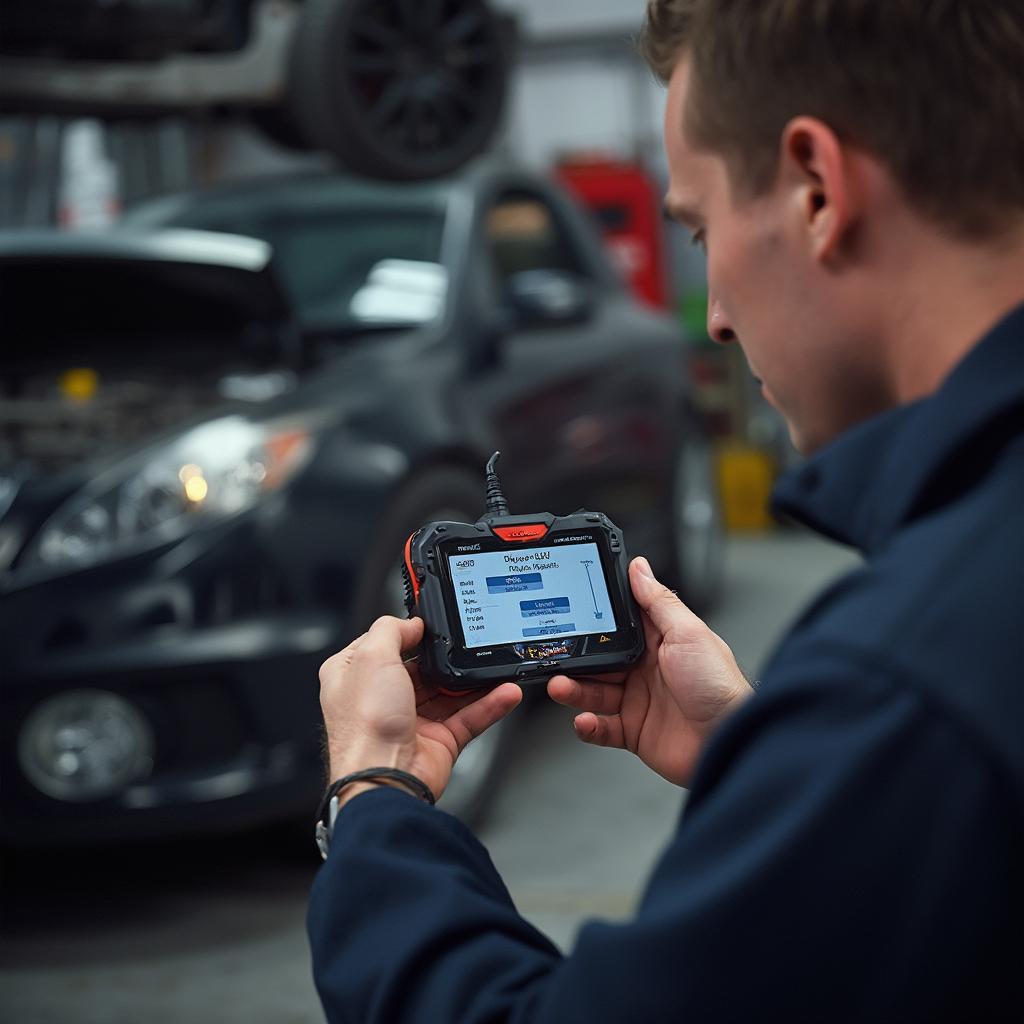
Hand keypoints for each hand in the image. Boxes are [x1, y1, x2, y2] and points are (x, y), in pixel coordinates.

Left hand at [318, 615, 521, 805]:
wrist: (384, 780)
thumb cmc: (366, 726)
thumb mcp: (370, 657)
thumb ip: (391, 630)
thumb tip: (412, 624)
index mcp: (355, 676)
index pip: (384, 644)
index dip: (407, 633)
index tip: (431, 624)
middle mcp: (381, 698)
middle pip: (422, 668)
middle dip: (448, 658)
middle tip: (471, 643)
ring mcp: (411, 721)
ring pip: (450, 692)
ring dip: (475, 681)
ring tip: (496, 665)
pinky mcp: (437, 741)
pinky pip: (469, 717)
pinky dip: (489, 705)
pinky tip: (505, 692)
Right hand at [547, 557, 751, 786]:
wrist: (727, 741)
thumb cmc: (719, 686)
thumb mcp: (688, 633)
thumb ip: (658, 602)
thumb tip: (639, 567)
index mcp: (659, 641)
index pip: (618, 623)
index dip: (594, 617)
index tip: (570, 610)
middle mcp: (645, 669)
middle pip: (599, 658)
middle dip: (576, 657)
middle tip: (558, 652)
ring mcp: (639, 701)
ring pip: (594, 692)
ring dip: (574, 689)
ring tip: (561, 686)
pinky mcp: (634, 731)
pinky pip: (602, 728)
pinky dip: (588, 725)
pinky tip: (583, 719)